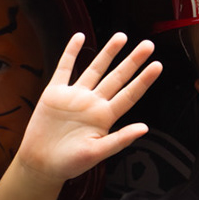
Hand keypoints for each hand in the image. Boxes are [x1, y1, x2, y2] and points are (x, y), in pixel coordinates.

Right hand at [13, 32, 160, 183]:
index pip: (129, 95)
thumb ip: (119, 140)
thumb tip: (144, 129)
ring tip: (122, 36)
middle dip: (132, 61)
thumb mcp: (96, 154)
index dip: (143, 80)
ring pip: (95, 69)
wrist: (41, 163)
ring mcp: (75, 96)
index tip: (157, 65)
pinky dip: (71, 53)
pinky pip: (64, 68)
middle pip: (117, 77)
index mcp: (105, 117)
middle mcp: (93, 103)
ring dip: (108, 53)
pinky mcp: (55, 93)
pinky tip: (79, 38)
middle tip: (148, 45)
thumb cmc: (69, 163)